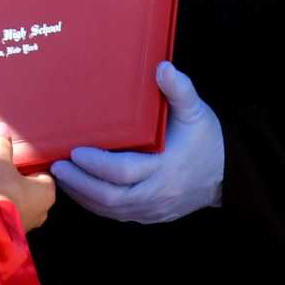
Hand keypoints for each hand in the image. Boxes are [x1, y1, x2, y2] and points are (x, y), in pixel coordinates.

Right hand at [0, 127, 55, 232]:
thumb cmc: (4, 193)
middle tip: (7, 173)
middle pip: (34, 189)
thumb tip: (2, 128)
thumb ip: (3, 147)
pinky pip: (16, 214)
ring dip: (15, 196)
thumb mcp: (2, 166)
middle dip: (22, 182)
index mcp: (48, 190)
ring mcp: (33, 221)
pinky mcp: (19, 230)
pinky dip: (9, 207)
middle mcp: (45, 208)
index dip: (30, 168)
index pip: (44, 174)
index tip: (18, 163)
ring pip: (26, 203)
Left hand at [50, 63, 223, 224]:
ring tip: (60, 175)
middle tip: (57, 165)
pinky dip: (93, 203)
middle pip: (110, 197)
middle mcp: (157, 194)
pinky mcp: (149, 216)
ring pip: (109, 210)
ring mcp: (152, 209)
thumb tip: (162, 68)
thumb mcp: (196, 111)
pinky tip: (77, 189)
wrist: (227, 174)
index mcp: (166, 168)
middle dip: (79, 183)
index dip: (97, 165)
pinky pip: (115, 215)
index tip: (75, 151)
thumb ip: (179, 90)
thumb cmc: (207, 139)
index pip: (124, 172)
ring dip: (82, 194)